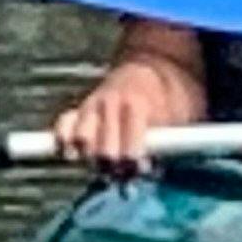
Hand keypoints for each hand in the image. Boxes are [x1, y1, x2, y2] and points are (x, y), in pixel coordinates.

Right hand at [54, 63, 185, 171]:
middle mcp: (110, 104)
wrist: (153, 68)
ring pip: (81, 140)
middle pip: (103, 152)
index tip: (141, 170)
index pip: (130, 149)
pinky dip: (64, 141)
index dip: (135, 166)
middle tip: (124, 173)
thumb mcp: (178, 115)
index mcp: (137, 105)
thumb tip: (152, 171)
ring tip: (103, 164)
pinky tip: (75, 153)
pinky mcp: (79, 108)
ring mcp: (92, 105)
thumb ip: (167, 142)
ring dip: (90, 157)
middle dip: (114, 169)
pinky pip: (62, 125)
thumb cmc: (169, 99)